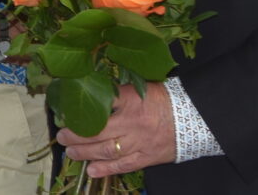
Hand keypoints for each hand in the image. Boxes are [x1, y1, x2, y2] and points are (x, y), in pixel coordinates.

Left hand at [55, 82, 177, 176]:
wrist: (195, 116)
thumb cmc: (164, 99)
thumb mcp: (141, 88)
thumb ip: (118, 92)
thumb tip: (92, 91)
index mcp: (131, 100)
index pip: (100, 103)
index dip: (80, 108)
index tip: (65, 112)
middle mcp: (133, 123)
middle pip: (98, 131)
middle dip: (77, 135)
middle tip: (62, 137)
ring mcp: (141, 142)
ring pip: (108, 150)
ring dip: (86, 153)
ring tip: (71, 153)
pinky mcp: (148, 157)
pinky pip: (124, 165)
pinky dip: (106, 169)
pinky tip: (91, 170)